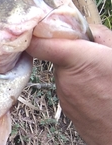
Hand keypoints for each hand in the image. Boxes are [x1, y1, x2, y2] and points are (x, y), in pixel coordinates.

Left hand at [27, 24, 111, 144]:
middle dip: (74, 54)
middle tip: (99, 57)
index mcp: (76, 59)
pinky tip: (104, 96)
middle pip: (59, 59)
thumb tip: (85, 32)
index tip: (46, 30)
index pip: (38, 43)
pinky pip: (73, 94)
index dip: (39, 35)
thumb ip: (101, 36)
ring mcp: (66, 99)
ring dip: (81, 74)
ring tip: (105, 81)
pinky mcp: (70, 114)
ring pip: (67, 77)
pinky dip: (84, 91)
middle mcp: (65, 79)